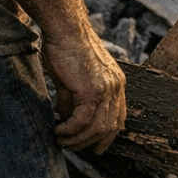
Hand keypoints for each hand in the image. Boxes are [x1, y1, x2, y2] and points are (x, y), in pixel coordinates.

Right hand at [43, 29, 126, 153]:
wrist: (65, 29)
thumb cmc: (67, 47)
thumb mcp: (74, 77)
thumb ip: (73, 99)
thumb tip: (66, 119)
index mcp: (116, 82)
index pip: (119, 117)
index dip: (108, 136)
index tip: (96, 147)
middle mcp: (116, 86)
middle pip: (110, 127)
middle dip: (91, 143)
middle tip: (72, 147)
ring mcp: (105, 89)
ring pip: (97, 128)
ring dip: (78, 139)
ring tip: (61, 140)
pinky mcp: (91, 90)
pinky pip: (82, 120)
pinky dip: (70, 130)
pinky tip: (58, 130)